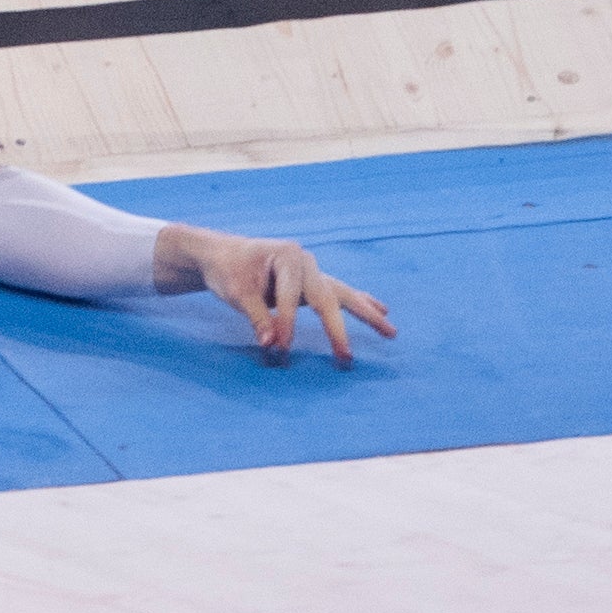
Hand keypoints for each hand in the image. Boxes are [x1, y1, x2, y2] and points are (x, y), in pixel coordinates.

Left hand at [154, 222, 395, 365]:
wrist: (220, 254)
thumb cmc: (227, 270)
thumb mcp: (236, 293)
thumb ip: (257, 318)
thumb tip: (272, 346)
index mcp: (286, 256)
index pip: (289, 298)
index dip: (284, 324)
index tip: (278, 349)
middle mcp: (305, 261)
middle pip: (328, 297)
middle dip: (338, 329)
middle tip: (347, 358)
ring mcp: (311, 270)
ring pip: (343, 294)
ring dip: (366, 313)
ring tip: (391, 331)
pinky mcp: (311, 281)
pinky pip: (339, 293)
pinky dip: (359, 302)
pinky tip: (381, 309)